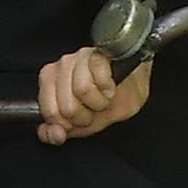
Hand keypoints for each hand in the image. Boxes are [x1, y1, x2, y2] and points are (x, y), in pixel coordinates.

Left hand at [35, 45, 150, 143]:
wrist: (138, 81)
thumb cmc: (111, 99)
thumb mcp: (85, 122)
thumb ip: (64, 130)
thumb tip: (55, 135)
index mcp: (50, 83)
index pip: (51, 113)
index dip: (70, 124)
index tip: (81, 120)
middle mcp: (60, 66)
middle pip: (67, 107)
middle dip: (86, 115)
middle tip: (94, 109)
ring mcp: (79, 57)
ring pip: (82, 90)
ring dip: (100, 101)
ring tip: (104, 97)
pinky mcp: (98, 52)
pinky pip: (100, 78)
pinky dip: (109, 88)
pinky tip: (111, 86)